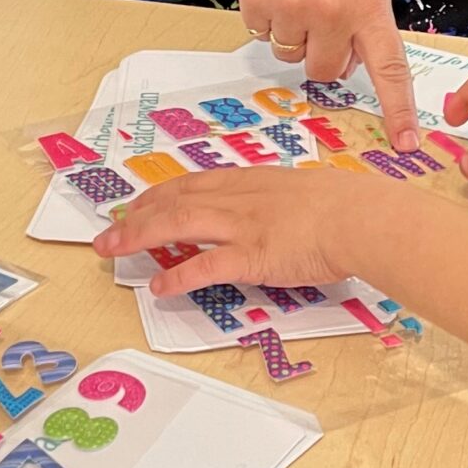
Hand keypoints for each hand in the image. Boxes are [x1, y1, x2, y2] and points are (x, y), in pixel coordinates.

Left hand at [94, 163, 362, 293]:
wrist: (359, 217)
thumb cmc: (344, 206)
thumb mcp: (304, 193)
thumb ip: (280, 202)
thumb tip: (276, 214)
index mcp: (251, 182)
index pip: (192, 184)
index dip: (159, 195)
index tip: (138, 203)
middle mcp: (238, 199)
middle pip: (174, 202)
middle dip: (135, 217)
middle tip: (108, 232)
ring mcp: (241, 227)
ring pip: (177, 225)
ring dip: (139, 237)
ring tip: (112, 251)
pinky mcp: (250, 257)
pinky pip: (204, 266)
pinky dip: (177, 276)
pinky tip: (158, 285)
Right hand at [236, 0, 419, 150]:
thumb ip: (369, 22)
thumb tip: (351, 68)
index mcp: (370, 6)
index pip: (389, 70)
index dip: (397, 111)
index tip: (405, 145)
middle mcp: (332, 11)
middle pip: (324, 71)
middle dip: (323, 55)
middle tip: (323, 17)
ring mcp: (291, 7)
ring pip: (289, 54)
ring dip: (294, 32)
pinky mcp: (256, 1)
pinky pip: (261, 33)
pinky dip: (267, 14)